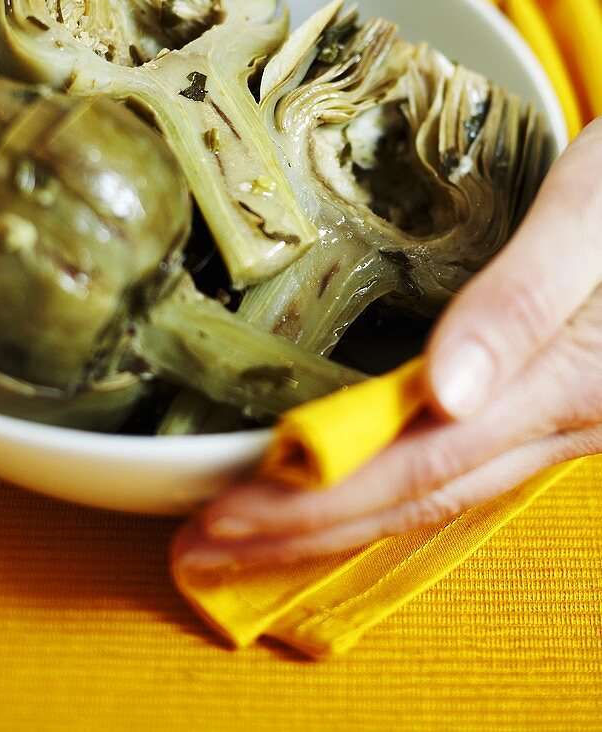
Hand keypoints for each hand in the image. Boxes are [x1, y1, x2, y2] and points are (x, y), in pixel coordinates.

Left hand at [173, 118, 601, 571]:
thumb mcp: (590, 215)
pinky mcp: (537, 402)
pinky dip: (375, 484)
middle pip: (414, 497)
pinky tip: (333, 484)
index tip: (224, 514)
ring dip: (330, 518)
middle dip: (301, 530)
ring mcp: (549, 420)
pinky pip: (449, 464)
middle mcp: (555, 424)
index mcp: (565, 386)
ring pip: (430, 492)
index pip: (417, 464)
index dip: (316, 498)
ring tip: (243, 532)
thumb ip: (524, 299)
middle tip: (200, 546)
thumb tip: (446, 392)